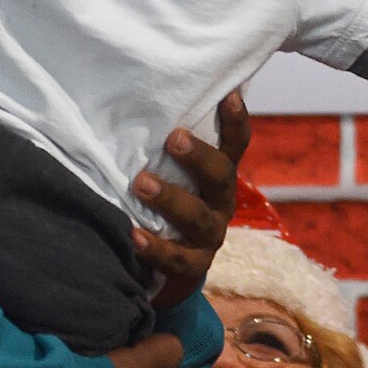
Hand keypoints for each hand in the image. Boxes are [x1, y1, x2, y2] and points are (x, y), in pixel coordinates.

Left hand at [131, 91, 249, 309]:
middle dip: (199, 157)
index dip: (236, 121)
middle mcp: (220, 203)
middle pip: (222, 177)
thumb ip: (161, 151)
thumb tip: (130, 102)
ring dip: (171, 198)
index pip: (235, 145)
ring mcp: (210, 236)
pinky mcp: (193, 267)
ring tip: (140, 183)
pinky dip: (156, 247)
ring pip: (199, 217)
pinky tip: (134, 235)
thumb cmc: (161, 208)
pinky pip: (179, 259)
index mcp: (218, 177)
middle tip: (173, 139)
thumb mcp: (170, 177)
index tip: (231, 95)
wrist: (165, 271)